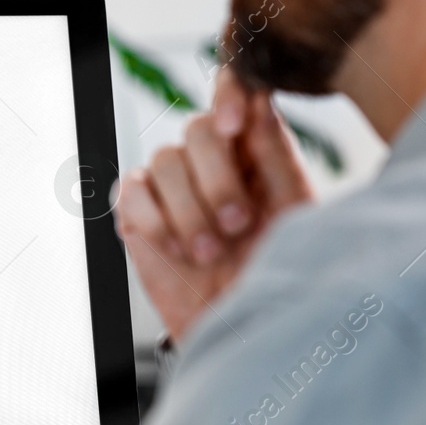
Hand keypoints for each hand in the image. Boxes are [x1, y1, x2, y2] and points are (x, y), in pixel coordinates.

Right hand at [114, 67, 311, 342]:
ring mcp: (173, 187)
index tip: (234, 123)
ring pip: (165, 160)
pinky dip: (155, 219)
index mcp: (257, 150)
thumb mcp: (292, 212)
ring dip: (189, 210)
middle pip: (198, 128)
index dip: (229, 91)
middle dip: (217, 179)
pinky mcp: (140, 215)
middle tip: (236, 224)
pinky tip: (178, 249)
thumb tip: (259, 95)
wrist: (248, 333)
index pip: (236, 91)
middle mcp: (213, 161)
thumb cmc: (280, 276)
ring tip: (209, 252)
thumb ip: (273, 152)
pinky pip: (132, 192)